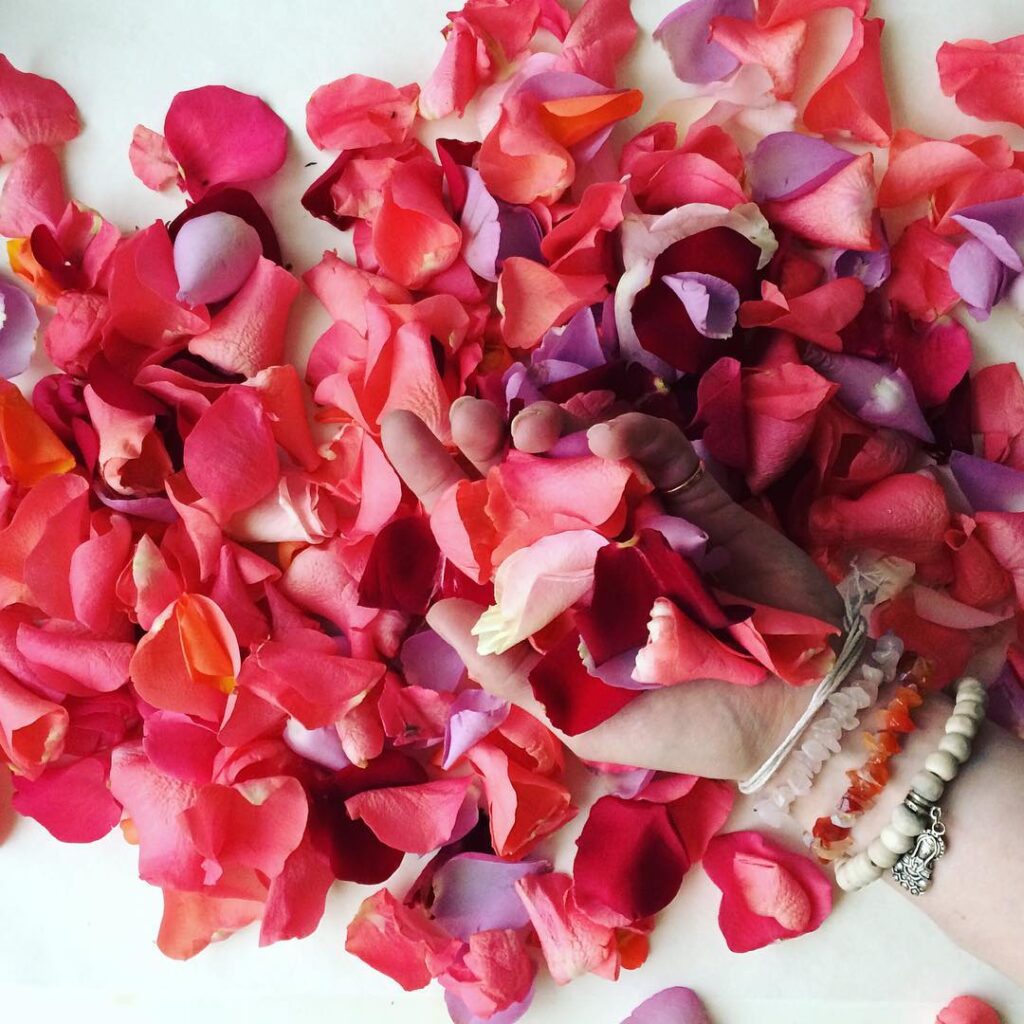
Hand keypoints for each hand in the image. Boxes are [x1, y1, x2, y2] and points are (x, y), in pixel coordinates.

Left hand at [381, 400, 844, 780]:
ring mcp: (641, 519)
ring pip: (584, 450)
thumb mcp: (576, 714)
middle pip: (521, 476)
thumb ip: (506, 667)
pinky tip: (608, 437)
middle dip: (487, 437)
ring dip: (553, 425)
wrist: (785, 720)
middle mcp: (583, 545)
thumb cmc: (674, 725)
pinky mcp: (699, 503)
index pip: (477, 528)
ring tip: (530, 428)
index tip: (396, 429)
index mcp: (544, 592)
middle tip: (465, 417)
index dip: (436, 478)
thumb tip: (434, 610)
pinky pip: (664, 456)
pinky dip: (637, 438)